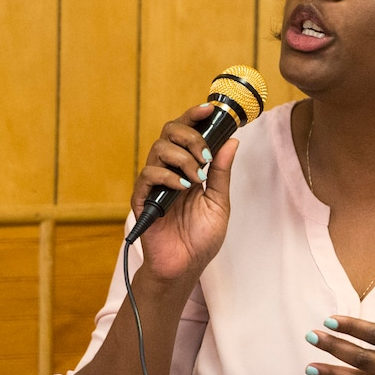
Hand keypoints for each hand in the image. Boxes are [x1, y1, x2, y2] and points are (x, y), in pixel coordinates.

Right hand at [131, 103, 237, 279]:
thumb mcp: (219, 202)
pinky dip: (168, 177)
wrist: (186, 267)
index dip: (194, 116)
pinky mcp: (142, 199)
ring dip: (183, 158)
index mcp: (188, 168)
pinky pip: (148, 176)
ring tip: (198, 178)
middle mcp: (170, 170)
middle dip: (190, 135)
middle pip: (169, 132)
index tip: (210, 108)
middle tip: (206, 155)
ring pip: (159, 150)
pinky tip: (183, 188)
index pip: (186, 133)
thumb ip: (223, 172)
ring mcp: (155, 184)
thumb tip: (232, 141)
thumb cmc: (201, 237)